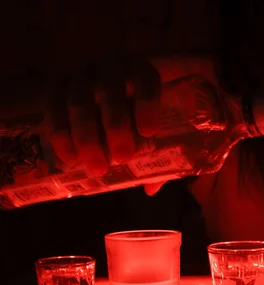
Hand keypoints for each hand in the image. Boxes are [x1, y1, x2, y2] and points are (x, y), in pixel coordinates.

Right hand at [44, 56, 165, 195]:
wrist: (96, 85)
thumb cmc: (133, 110)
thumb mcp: (149, 118)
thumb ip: (158, 148)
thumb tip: (151, 188)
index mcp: (139, 69)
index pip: (145, 78)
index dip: (147, 103)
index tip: (149, 132)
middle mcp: (110, 64)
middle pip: (111, 92)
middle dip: (116, 127)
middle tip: (123, 158)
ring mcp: (80, 71)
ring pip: (79, 100)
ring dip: (87, 137)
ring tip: (97, 167)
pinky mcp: (56, 81)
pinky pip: (52, 105)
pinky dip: (60, 134)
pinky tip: (70, 158)